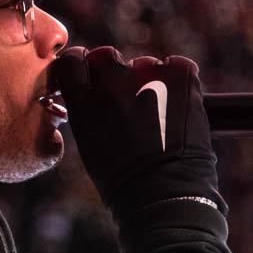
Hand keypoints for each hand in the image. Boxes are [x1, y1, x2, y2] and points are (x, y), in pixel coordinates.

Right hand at [49, 46, 220, 215]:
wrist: (165, 196)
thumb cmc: (124, 181)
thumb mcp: (89, 145)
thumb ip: (87, 110)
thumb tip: (92, 92)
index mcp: (84, 105)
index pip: (71, 63)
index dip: (80, 65)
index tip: (88, 73)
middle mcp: (111, 87)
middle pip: (106, 56)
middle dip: (114, 71)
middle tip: (126, 95)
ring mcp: (147, 79)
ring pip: (144, 63)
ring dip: (149, 80)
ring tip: (158, 113)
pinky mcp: (181, 77)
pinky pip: (176, 65)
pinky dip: (178, 80)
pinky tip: (177, 105)